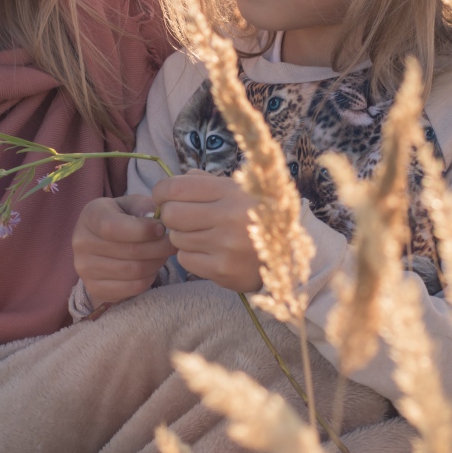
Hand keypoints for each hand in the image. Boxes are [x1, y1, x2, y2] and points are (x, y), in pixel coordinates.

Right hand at [72, 194, 173, 307]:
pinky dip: (149, 278)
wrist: (102, 242)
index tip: (162, 228)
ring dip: (156, 263)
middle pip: (129, 251)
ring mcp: (85, 268)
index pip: (113, 227)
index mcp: (90, 215)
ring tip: (163, 254)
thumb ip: (143, 207)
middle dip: (158, 248)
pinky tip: (151, 267)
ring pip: (134, 271)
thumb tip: (157, 219)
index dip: (142, 230)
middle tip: (172, 243)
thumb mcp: (131, 205)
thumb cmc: (122, 218)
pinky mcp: (95, 288)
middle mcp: (81, 242)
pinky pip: (133, 287)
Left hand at [151, 170, 262, 292]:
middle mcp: (228, 217)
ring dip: (182, 237)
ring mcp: (226, 246)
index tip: (163, 197)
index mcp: (231, 191)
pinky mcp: (223, 270)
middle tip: (182, 218)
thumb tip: (174, 181)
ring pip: (176, 238)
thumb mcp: (239, 190)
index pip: (176, 187)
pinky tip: (208, 252)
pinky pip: (185, 260)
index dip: (162, 191)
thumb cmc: (257, 215)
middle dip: (171, 215)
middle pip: (172, 214)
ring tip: (202, 235)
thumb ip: (206, 183)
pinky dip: (191, 256)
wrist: (289, 253)